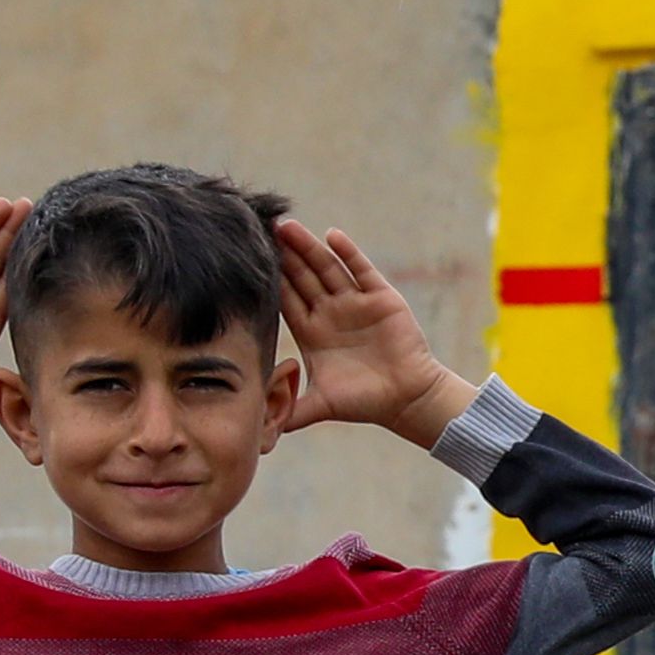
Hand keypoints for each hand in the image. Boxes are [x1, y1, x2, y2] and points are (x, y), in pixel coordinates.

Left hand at [269, 223, 470, 445]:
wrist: (406, 399)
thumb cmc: (365, 402)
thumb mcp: (322, 405)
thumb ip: (292, 411)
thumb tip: (261, 428)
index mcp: (312, 333)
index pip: (285, 300)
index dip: (269, 281)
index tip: (248, 261)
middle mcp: (330, 313)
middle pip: (301, 277)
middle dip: (284, 256)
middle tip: (262, 230)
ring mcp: (354, 303)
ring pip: (326, 268)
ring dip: (308, 248)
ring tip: (287, 227)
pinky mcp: (380, 298)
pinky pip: (361, 270)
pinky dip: (348, 253)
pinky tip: (332, 236)